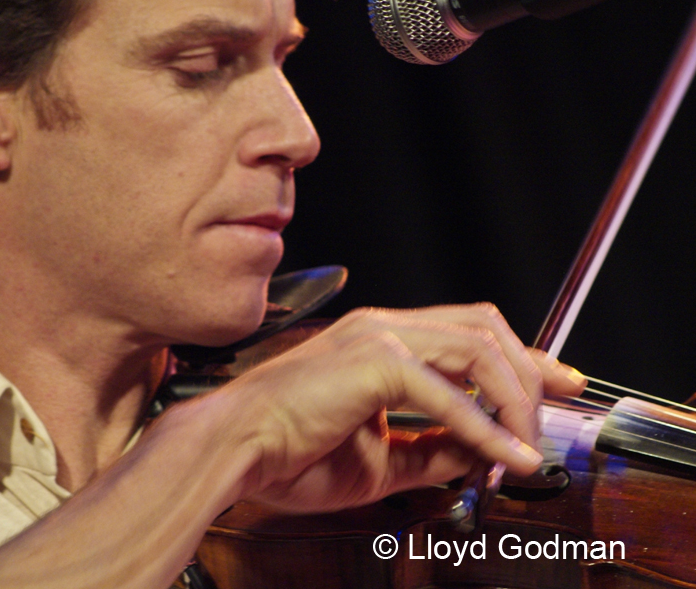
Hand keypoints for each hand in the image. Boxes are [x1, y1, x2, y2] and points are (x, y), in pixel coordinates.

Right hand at [220, 304, 584, 512]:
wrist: (231, 450)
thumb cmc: (286, 453)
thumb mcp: (381, 459)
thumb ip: (433, 450)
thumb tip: (483, 451)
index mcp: (379, 344)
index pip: (467, 333)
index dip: (520, 359)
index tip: (557, 386)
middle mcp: (381, 330)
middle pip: (484, 327)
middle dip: (529, 373)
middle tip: (547, 419)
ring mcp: (376, 340)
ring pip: (477, 347)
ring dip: (512, 399)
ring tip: (521, 446)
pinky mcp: (371, 364)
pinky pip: (446, 393)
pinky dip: (483, 427)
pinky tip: (501, 455)